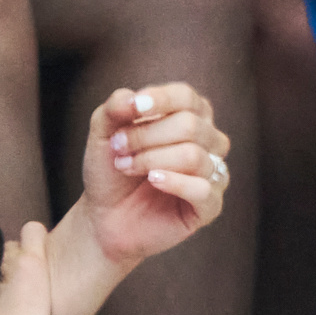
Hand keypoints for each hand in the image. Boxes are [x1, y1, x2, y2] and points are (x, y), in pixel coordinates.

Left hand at [78, 86, 230, 267]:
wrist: (104, 217)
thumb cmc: (109, 171)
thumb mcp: (103, 132)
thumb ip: (116, 108)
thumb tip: (133, 98)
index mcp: (189, 117)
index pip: (187, 97)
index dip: (160, 99)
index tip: (132, 109)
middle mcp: (208, 142)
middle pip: (190, 125)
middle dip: (146, 136)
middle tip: (118, 148)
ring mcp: (212, 174)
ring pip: (194, 156)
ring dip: (151, 160)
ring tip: (125, 167)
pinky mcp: (209, 206)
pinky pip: (202, 189)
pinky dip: (173, 182)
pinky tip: (153, 181)